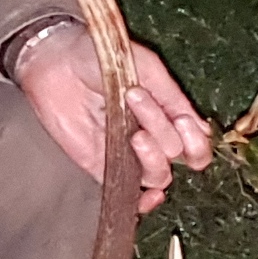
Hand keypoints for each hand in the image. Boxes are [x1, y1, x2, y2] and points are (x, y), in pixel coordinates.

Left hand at [15, 31, 213, 212]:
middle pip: (174, 153)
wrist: (56, 59)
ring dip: (153, 157)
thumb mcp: (147, 68)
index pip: (195, 144)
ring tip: (134, 134)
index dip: (196, 141)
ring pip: (157, 175)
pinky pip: (126, 192)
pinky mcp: (99, 164)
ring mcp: (126, 153)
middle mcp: (150, 137)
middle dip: (161, 129)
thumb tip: (201, 130)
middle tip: (135, 98)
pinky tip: (148, 196)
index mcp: (165, 114)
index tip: (181, 122)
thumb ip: (173, 99)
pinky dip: (142, 200)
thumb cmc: (102, 58)